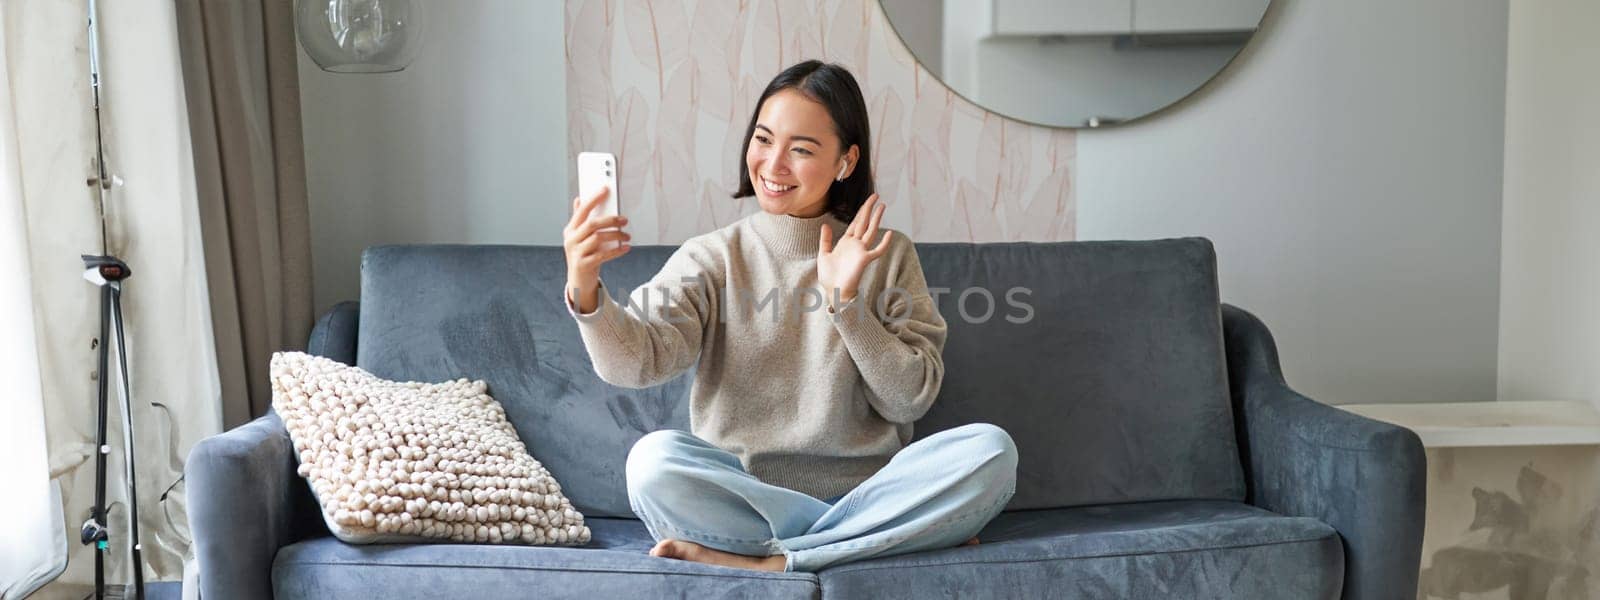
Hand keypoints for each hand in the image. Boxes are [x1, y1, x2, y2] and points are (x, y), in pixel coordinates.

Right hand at [563, 186, 630, 312]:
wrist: (579, 281)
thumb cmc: (583, 255)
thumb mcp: (579, 237)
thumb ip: (580, 219)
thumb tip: (579, 199)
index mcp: (570, 230)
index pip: (582, 210)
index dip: (594, 199)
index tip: (605, 189)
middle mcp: (571, 240)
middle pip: (592, 224)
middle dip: (610, 220)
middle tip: (625, 220)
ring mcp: (576, 252)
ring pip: (598, 238)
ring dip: (616, 235)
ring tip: (627, 236)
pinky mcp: (584, 264)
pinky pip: (603, 255)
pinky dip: (616, 251)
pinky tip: (626, 248)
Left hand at [818, 194, 890, 303]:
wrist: (833, 292)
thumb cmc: (829, 277)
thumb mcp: (823, 254)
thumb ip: (825, 239)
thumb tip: (825, 224)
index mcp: (846, 242)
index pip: (855, 223)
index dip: (861, 211)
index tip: (868, 202)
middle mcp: (855, 245)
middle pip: (864, 222)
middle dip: (869, 208)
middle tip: (876, 195)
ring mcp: (861, 251)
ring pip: (871, 231)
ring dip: (876, 218)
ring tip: (882, 206)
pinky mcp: (864, 260)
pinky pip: (877, 250)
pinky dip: (884, 243)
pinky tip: (889, 233)